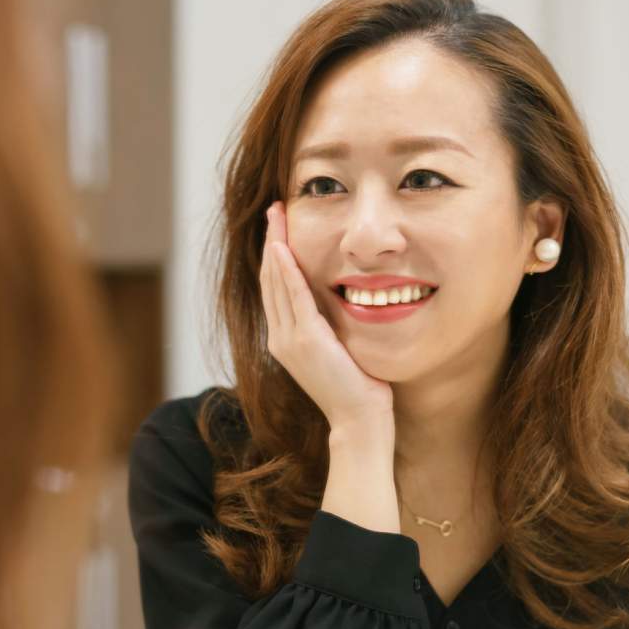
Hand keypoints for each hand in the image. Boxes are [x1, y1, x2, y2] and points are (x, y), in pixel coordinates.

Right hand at [259, 201, 393, 429]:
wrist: (358, 419)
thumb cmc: (357, 388)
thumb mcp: (339, 349)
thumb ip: (330, 326)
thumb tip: (341, 300)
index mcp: (286, 338)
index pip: (275, 287)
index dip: (276, 253)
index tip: (280, 225)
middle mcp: (280, 337)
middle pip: (269, 278)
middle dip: (272, 240)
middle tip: (274, 209)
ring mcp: (288, 339)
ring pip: (276, 282)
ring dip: (276, 246)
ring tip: (277, 217)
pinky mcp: (306, 340)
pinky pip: (292, 297)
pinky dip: (286, 271)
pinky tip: (284, 247)